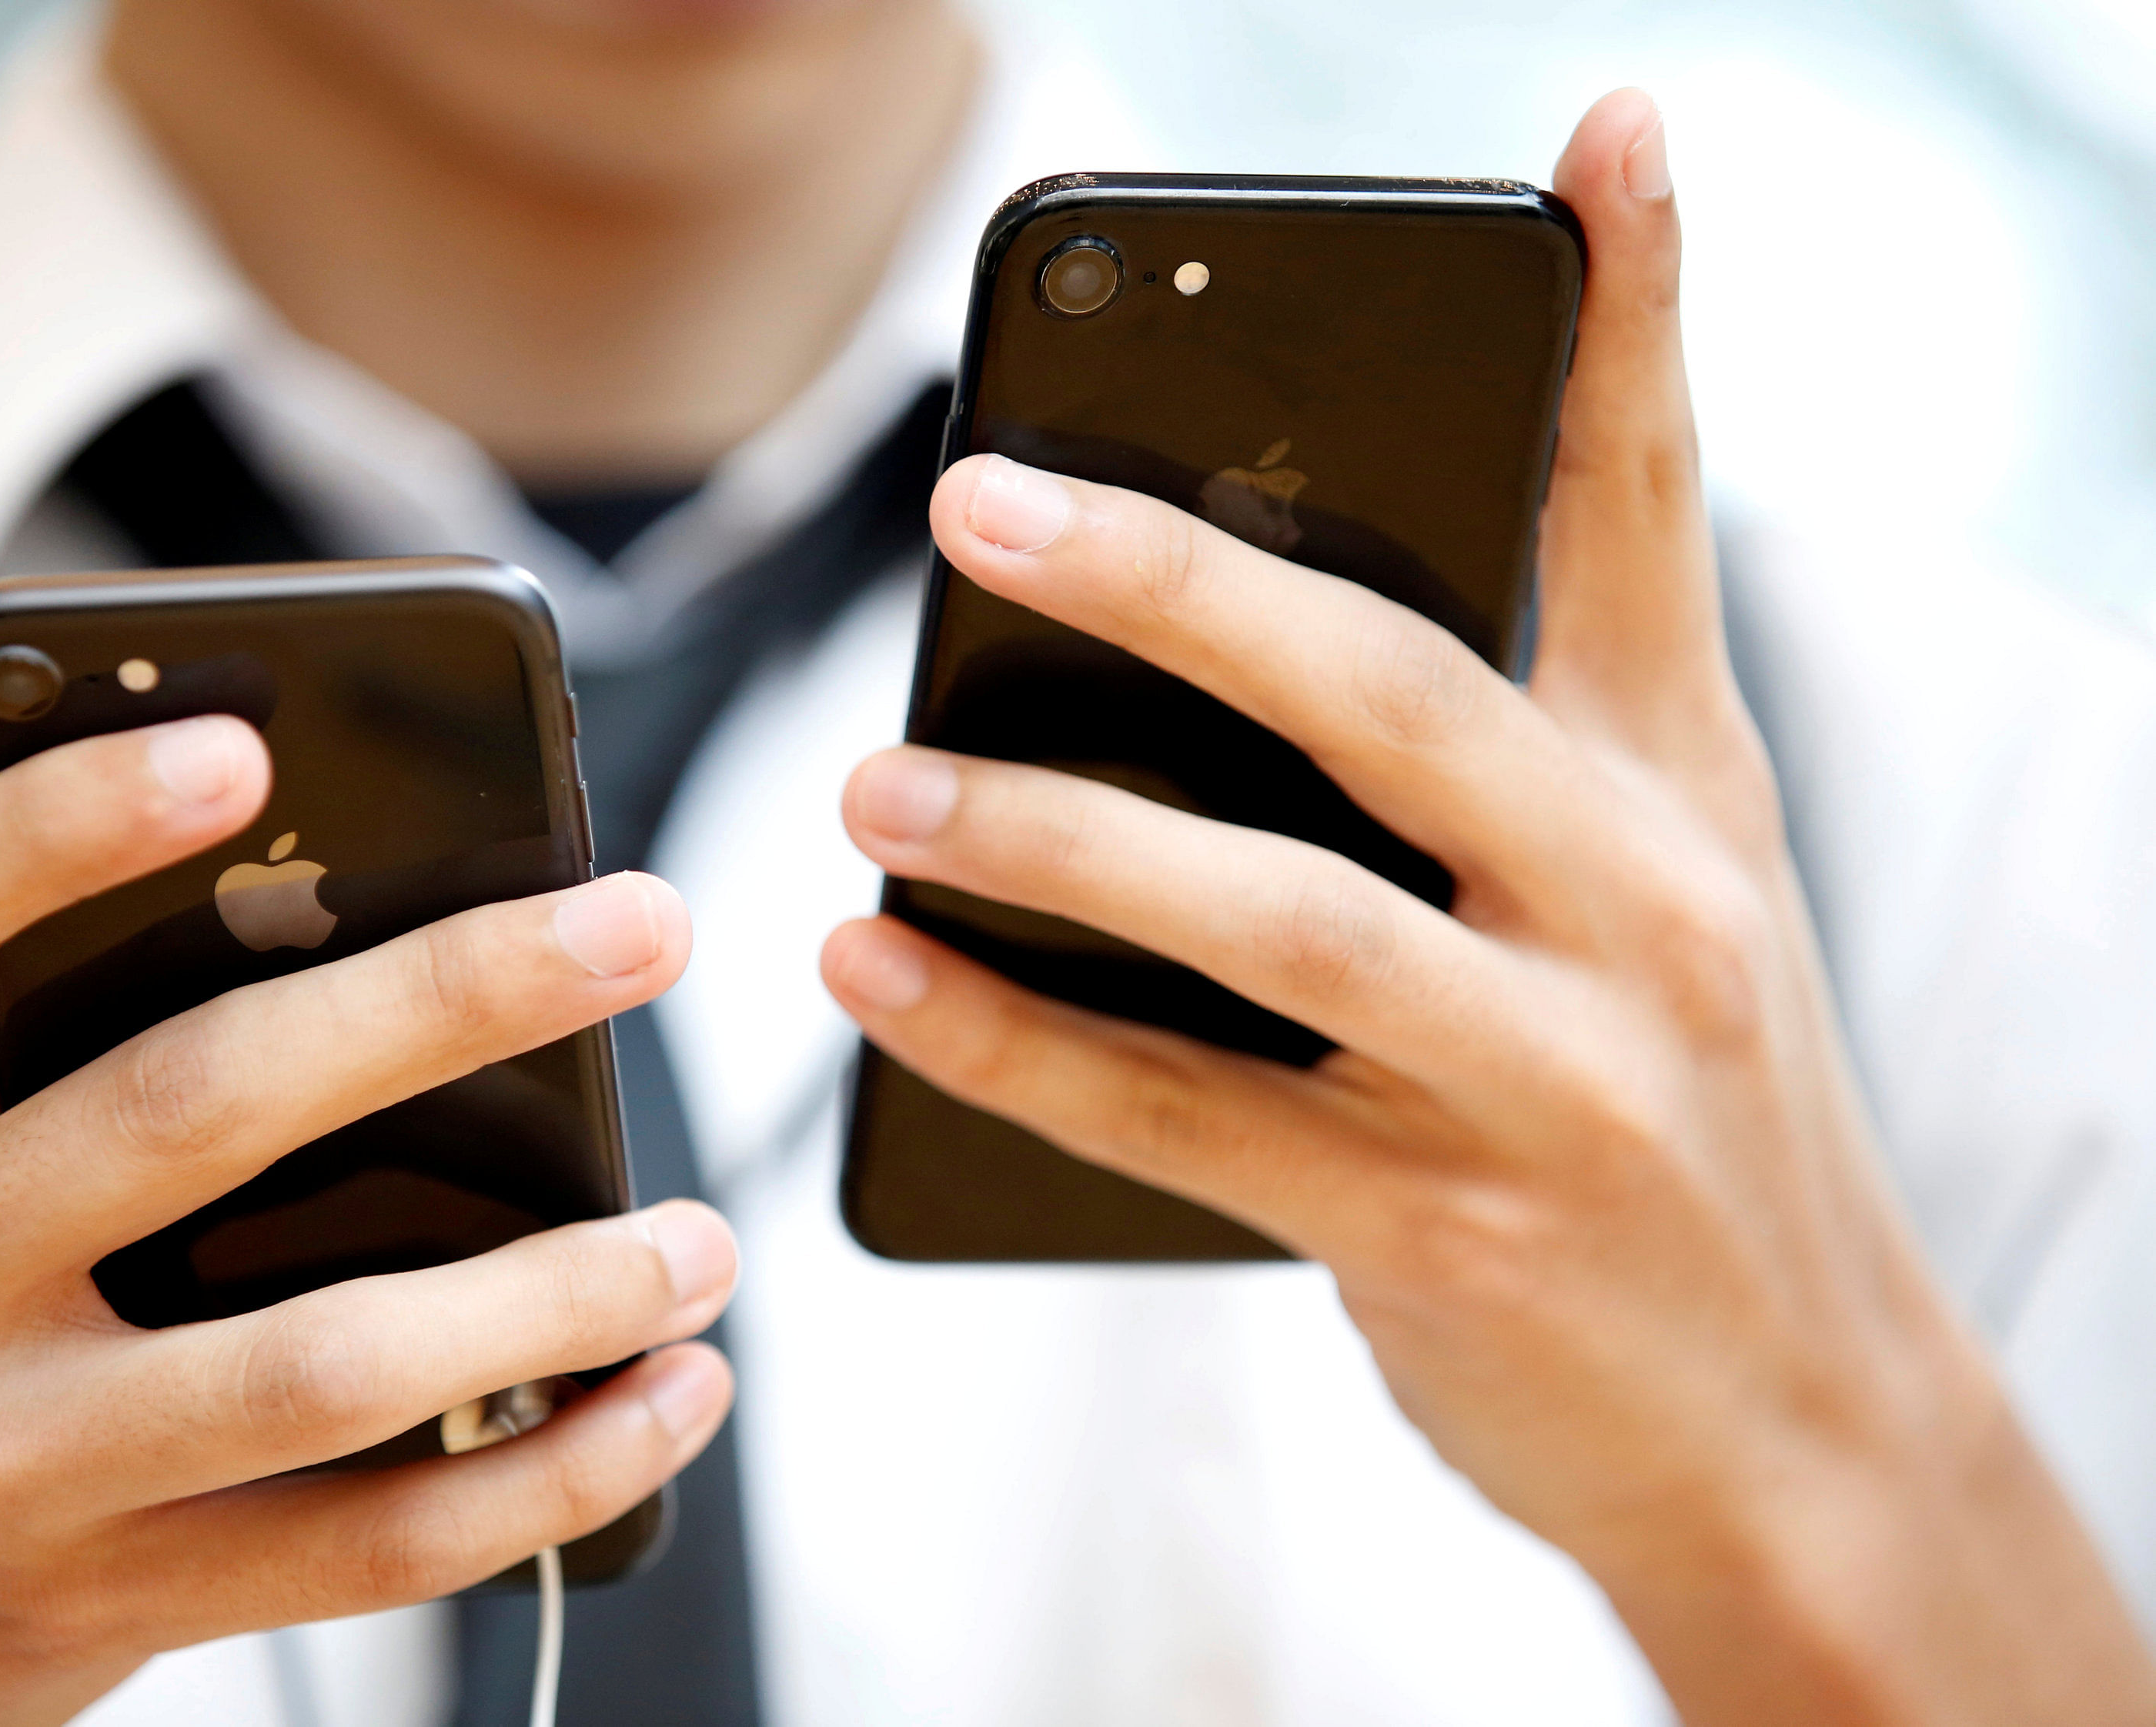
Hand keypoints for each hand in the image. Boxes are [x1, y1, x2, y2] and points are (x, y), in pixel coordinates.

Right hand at [0, 716, 736, 1724]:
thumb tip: (298, 923)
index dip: (61, 820)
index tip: (245, 741)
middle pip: (190, 1116)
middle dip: (445, 1005)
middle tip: (640, 926)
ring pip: (320, 1365)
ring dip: (553, 1293)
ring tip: (703, 1237)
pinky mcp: (96, 1613)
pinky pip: (363, 1557)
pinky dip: (547, 1476)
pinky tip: (664, 1400)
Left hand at [823, 90, 2154, 1723]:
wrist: (1801, 1429)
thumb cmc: (1683, 1124)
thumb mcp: (1667, 907)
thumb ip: (1513, 761)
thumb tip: (1247, 631)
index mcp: (1685, 793)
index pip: (1657, 518)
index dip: (1640, 318)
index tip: (1606, 147)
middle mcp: (1640, 910)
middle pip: (1391, 689)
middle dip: (1174, 584)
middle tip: (975, 506)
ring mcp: (1552, 1079)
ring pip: (1265, 915)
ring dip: (1047, 840)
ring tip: (873, 785)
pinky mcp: (1450, 1234)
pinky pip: (1183, 1117)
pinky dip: (1013, 1040)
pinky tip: (883, 976)